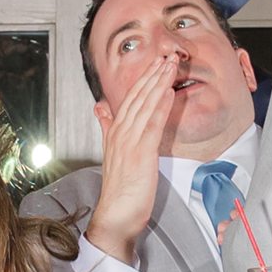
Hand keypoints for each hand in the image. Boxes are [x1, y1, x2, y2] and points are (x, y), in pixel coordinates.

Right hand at [86, 48, 181, 262]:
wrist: (115, 216)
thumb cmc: (119, 190)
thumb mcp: (113, 153)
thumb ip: (107, 128)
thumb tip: (100, 108)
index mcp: (115, 133)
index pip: (129, 99)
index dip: (143, 80)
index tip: (155, 63)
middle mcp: (120, 134)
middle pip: (137, 97)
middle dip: (153, 74)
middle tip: (167, 55)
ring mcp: (129, 142)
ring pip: (145, 106)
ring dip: (158, 83)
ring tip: (171, 65)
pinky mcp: (140, 153)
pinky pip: (152, 125)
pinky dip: (161, 106)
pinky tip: (169, 92)